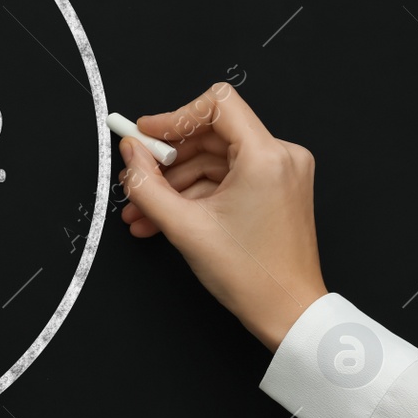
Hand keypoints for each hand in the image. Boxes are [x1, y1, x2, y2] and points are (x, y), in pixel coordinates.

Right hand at [117, 82, 327, 351]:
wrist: (288, 313)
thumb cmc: (252, 276)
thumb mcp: (184, 227)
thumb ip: (146, 185)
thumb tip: (130, 153)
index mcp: (266, 157)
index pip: (217, 105)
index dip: (174, 116)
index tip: (146, 135)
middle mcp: (281, 157)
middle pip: (210, 135)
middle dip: (168, 160)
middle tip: (137, 177)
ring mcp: (280, 174)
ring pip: (213, 160)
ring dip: (175, 184)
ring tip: (142, 211)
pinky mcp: (275, 190)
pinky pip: (226, 178)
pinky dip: (195, 194)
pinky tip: (164, 217)